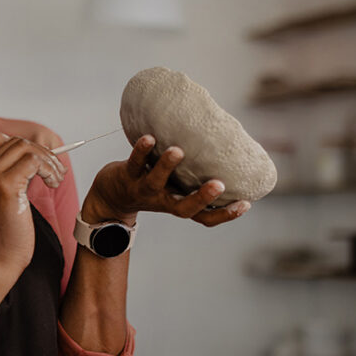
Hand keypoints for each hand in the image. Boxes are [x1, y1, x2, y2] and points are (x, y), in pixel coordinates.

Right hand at [0, 133, 66, 274]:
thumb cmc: (4, 232)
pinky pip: (34, 161)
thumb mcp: (2, 196)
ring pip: (27, 149)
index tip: (42, 163)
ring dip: (49, 161)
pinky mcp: (5, 186)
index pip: (1, 139)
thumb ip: (11, 173)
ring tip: (56, 179)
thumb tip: (39, 154)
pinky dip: (49, 169)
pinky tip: (53, 183)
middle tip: (56, 173)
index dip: (26, 147)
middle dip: (42, 154)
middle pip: (17, 142)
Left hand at [83, 134, 250, 227]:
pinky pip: (134, 163)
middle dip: (201, 198)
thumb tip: (224, 147)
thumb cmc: (151, 184)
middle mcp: (162, 201)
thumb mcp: (174, 184)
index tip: (246, 203)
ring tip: (178, 151)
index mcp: (177, 204)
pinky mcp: (126, 176)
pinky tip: (149, 137)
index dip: (225, 214)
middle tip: (219, 184)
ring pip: (155, 182)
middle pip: (183, 208)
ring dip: (166, 166)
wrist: (110, 196)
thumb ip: (193, 172)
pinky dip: (141, 151)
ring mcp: (143, 190)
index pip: (204, 217)